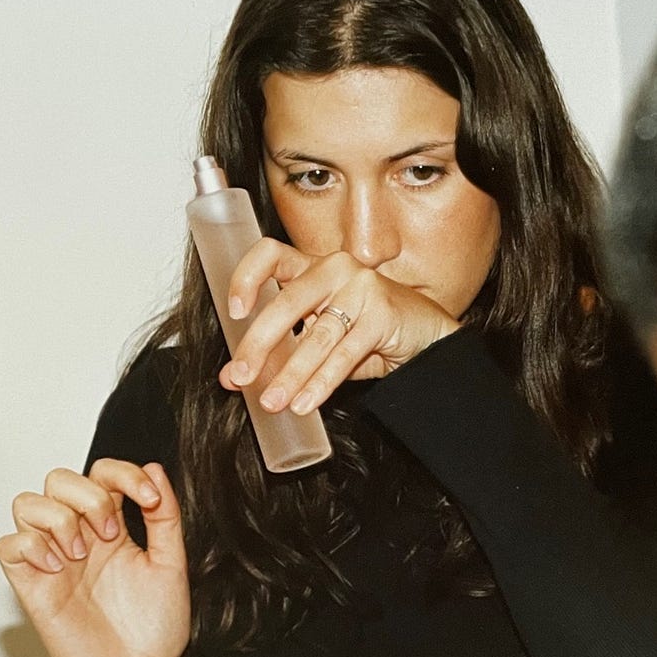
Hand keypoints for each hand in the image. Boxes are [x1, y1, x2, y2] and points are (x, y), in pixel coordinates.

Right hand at [0, 458, 190, 656]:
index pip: (102, 474)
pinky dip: (31, 546)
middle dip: (88, 496)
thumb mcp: (171, 566)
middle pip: (59, 478)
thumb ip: (166, 518)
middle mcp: (79, 538)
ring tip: (81, 553)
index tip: (149, 500)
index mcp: (112, 529)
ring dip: (58, 519)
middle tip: (109, 534)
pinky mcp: (32, 586)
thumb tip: (156, 471)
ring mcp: (52, 560)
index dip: (123, 473)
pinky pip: (8, 545)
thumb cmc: (152, 631)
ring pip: (26, 503)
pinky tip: (59, 569)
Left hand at [218, 242, 460, 414]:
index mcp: (312, 267)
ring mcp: (361, 288)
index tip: (233, 312)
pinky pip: (343, 355)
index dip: (246, 278)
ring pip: (316, 336)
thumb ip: (277, 352)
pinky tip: (305, 402)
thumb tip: (231, 378)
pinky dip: (321, 383)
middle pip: (286, 303)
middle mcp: (335, 270)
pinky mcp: (381, 314)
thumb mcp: (317, 339)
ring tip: (272, 401)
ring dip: (290, 374)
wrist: (425, 338)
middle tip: (241, 376)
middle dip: (258, 344)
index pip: (270, 254)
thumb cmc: (368, 332)